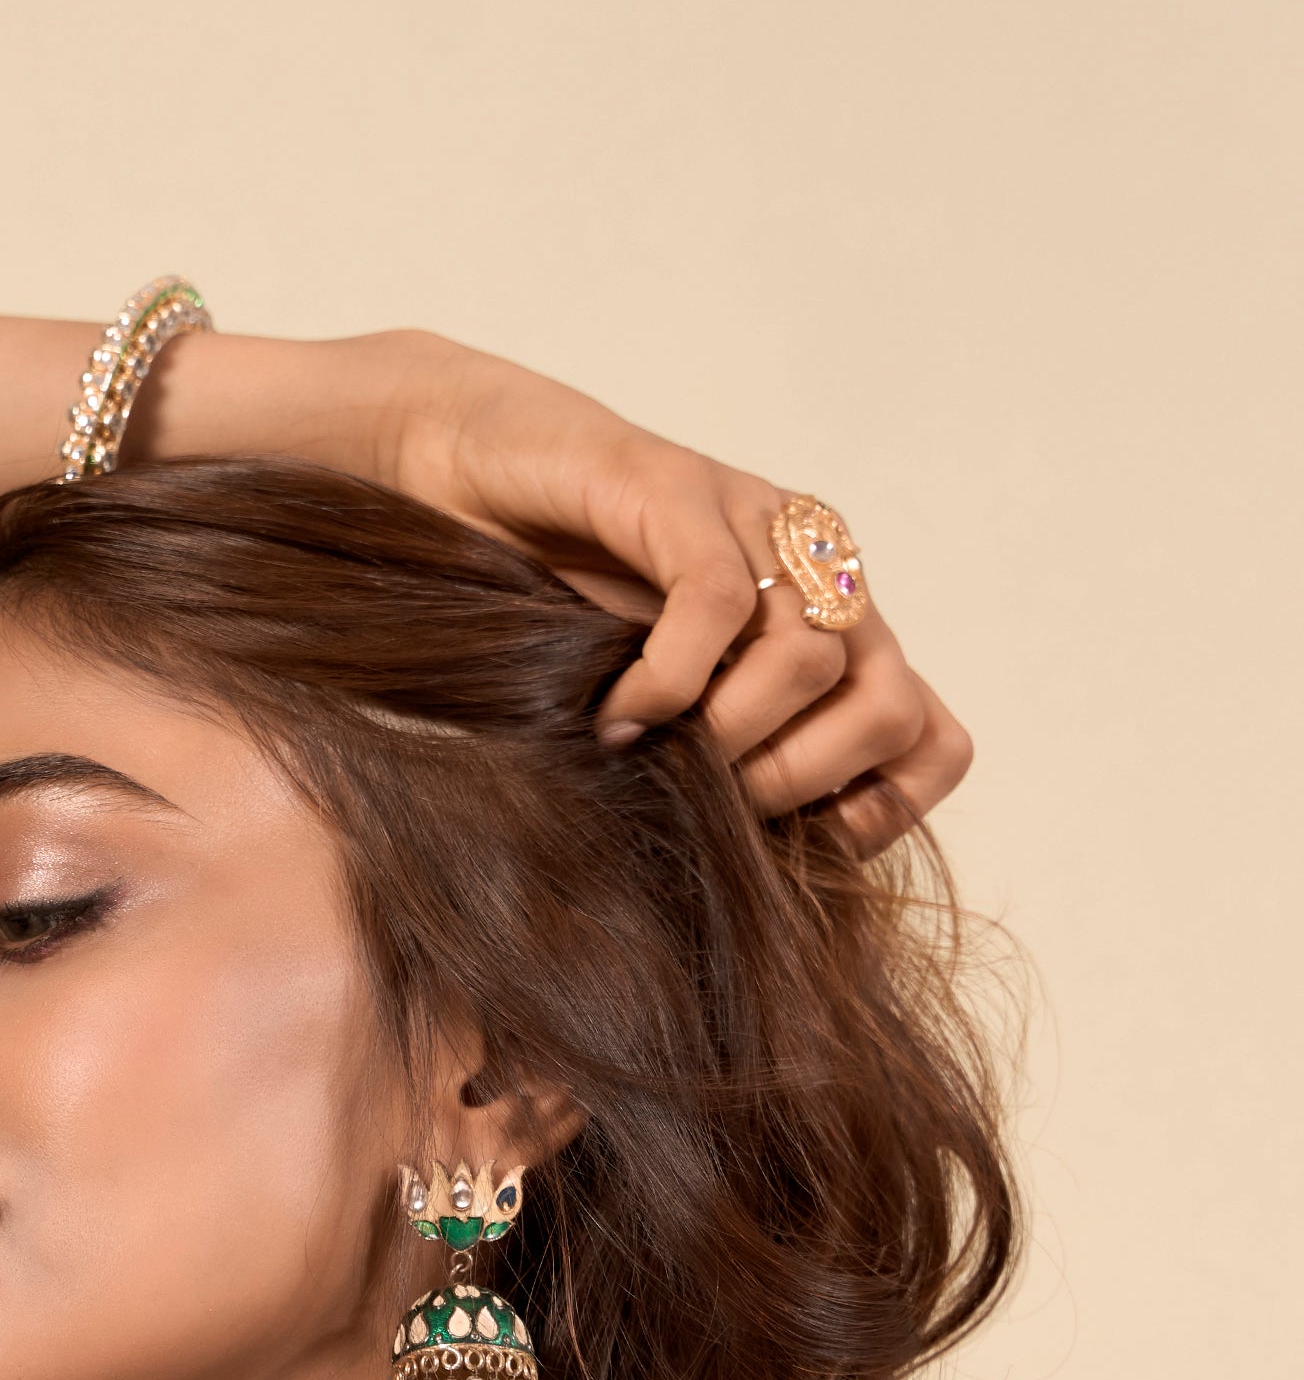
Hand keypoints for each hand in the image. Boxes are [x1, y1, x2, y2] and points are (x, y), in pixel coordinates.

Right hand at [356, 329, 968, 855]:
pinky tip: (614, 713)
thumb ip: (712, 781)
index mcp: (827, 636)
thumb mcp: (653, 727)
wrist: (448, 483)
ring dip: (727, 735)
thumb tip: (747, 896)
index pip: (931, 738)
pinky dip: (667, 681)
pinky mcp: (679, 487)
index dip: (878, 811)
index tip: (785, 843)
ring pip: (816, 657)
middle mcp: (811, 574)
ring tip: (647, 751)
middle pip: (891, 704)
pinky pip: (719, 601)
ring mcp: (753, 522)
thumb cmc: (547, 622)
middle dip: (800, 783)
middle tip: (707, 802)